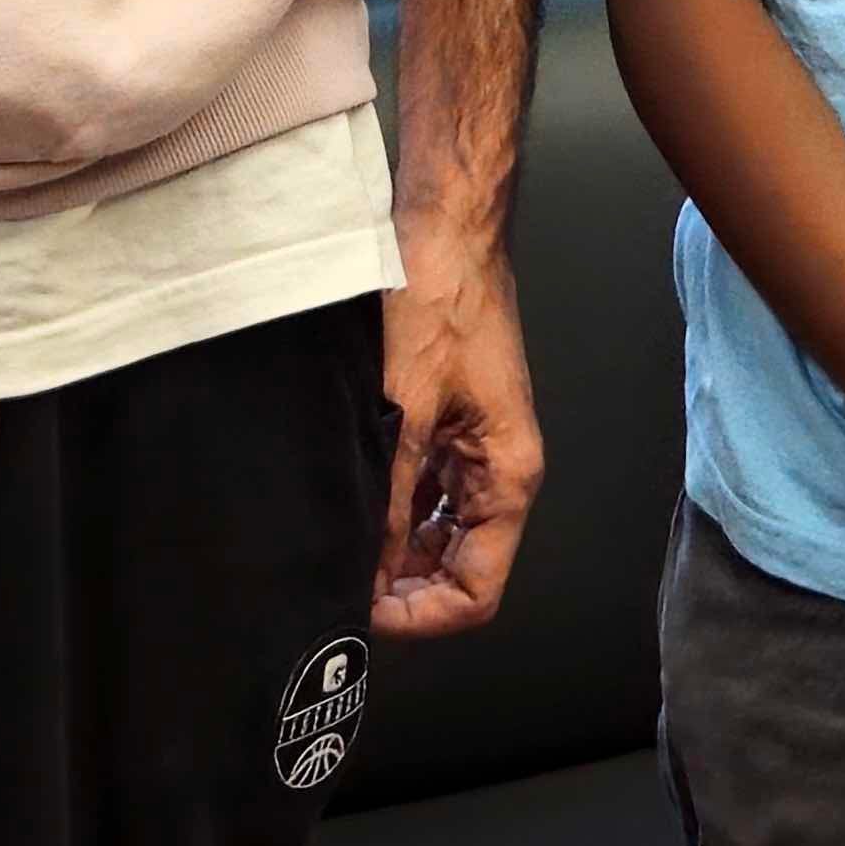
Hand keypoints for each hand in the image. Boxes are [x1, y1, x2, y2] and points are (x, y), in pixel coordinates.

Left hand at [375, 222, 543, 638]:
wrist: (446, 228)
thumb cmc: (442, 297)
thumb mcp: (404, 404)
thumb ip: (387, 492)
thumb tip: (364, 565)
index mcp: (506, 475)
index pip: (477, 590)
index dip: (421, 616)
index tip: (363, 614)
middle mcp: (498, 470)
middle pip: (458, 569)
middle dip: (402, 590)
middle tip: (339, 588)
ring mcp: (474, 449)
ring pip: (437, 534)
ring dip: (392, 552)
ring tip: (338, 549)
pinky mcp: (450, 424)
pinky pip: (424, 492)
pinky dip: (390, 510)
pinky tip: (349, 504)